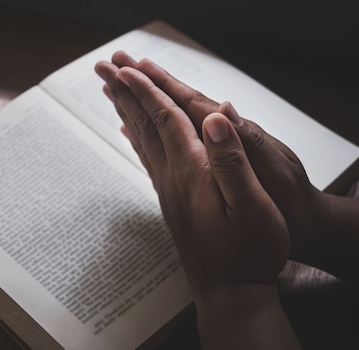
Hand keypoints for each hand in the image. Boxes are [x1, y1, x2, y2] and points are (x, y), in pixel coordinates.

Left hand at [95, 63, 288, 294]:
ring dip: (126, 110)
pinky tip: (129, 132)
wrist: (231, 293)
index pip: (165, 120)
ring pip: (141, 140)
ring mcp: (169, 191)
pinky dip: (136, 138)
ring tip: (110, 90)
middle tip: (104, 66)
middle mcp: (173, 177)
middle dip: (125, 91)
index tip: (126, 65)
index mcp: (193, 172)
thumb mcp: (254, 207)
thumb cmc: (250, 252)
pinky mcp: (172, 202)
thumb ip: (234, 161)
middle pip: (144, 124)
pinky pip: (147, 159)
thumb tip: (216, 116)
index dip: (147, 90)